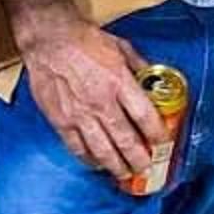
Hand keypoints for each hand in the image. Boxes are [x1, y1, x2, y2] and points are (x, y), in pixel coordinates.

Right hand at [18, 11, 167, 179]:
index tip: (163, 143)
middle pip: (126, 140)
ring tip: (125, 174)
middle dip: (139, 159)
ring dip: (116, 166)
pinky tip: (97, 165)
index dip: (157, 134)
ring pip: (102, 150)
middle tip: (147, 168)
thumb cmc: (84, 40)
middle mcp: (101, 103)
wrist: (50, 39)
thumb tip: (151, 83)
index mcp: (120, 82)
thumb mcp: (121, 47)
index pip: (145, 117)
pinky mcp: (61, 120)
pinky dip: (89, 160)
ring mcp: (80, 115)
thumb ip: (139, 68)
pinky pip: (77, 148)